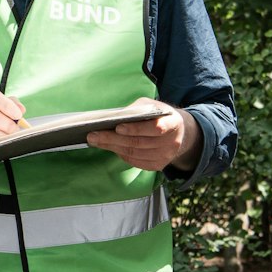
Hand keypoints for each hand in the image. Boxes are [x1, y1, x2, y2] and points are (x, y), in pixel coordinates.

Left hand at [86, 104, 201, 171]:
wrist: (178, 131)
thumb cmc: (159, 115)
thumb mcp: (152, 106)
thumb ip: (137, 110)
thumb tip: (113, 118)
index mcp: (173, 123)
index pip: (155, 128)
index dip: (136, 129)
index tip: (118, 127)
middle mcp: (172, 143)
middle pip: (139, 143)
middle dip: (113, 139)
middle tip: (93, 135)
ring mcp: (165, 156)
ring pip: (134, 154)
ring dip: (112, 147)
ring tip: (95, 141)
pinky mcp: (158, 166)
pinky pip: (135, 161)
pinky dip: (121, 154)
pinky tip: (109, 147)